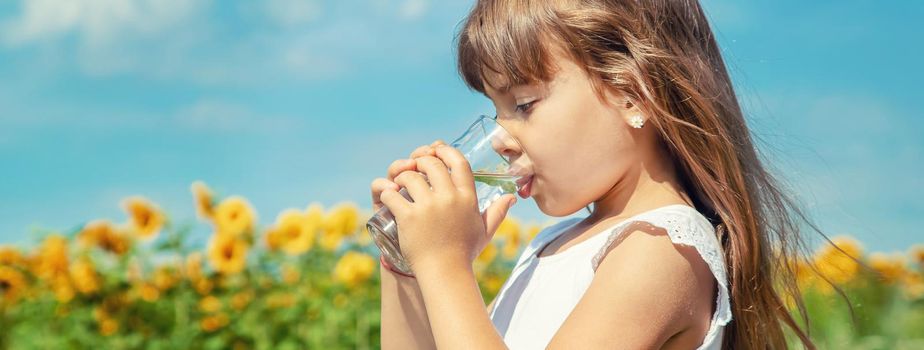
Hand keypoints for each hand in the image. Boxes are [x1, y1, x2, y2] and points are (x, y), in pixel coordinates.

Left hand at [378, 143, 517, 274]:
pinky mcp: (409, 217)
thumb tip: (512, 197)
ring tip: (400, 184)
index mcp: (467, 198)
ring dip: (402, 177)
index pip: (458, 162)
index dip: (446, 151)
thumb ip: (498, 212)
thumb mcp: (485, 231)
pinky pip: (392, 194)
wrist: (445, 274)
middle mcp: (449, 198)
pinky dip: (387, 193)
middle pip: (431, 164)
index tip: (436, 151)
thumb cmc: (464, 253)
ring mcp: (428, 207)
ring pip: (409, 176)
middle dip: (420, 162)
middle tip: (414, 169)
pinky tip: (388, 196)